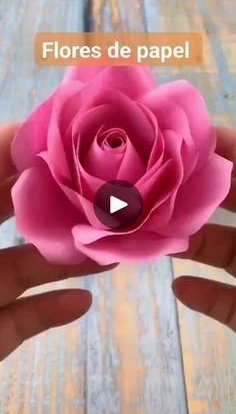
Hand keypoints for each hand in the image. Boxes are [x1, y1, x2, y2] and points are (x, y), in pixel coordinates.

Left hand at [0, 123, 114, 360]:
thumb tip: (16, 130)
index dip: (24, 148)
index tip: (65, 136)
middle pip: (16, 213)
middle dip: (59, 199)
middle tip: (101, 185)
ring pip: (30, 267)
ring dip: (71, 259)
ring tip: (111, 246)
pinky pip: (24, 320)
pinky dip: (53, 312)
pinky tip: (82, 302)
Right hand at [172, 127, 235, 330]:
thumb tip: (220, 151)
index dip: (222, 150)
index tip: (184, 139)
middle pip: (231, 206)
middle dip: (192, 196)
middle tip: (152, 183)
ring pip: (222, 253)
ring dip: (188, 245)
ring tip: (154, 235)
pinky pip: (226, 302)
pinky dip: (203, 296)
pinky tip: (180, 288)